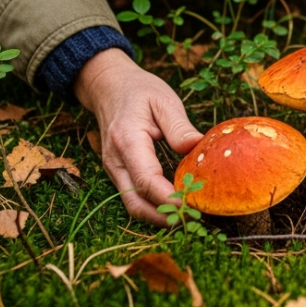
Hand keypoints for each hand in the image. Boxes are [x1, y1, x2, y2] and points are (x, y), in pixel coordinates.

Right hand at [74, 48, 202, 225]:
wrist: (109, 87)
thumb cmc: (138, 91)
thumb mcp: (163, 99)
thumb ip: (179, 126)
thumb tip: (197, 147)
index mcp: (127, 140)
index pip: (147, 180)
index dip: (170, 199)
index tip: (194, 206)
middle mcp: (116, 161)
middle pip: (136, 203)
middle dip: (164, 218)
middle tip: (196, 219)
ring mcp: (114, 169)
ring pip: (134, 205)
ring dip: (159, 217)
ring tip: (190, 217)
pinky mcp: (119, 173)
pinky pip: (134, 197)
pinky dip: (154, 207)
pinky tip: (176, 206)